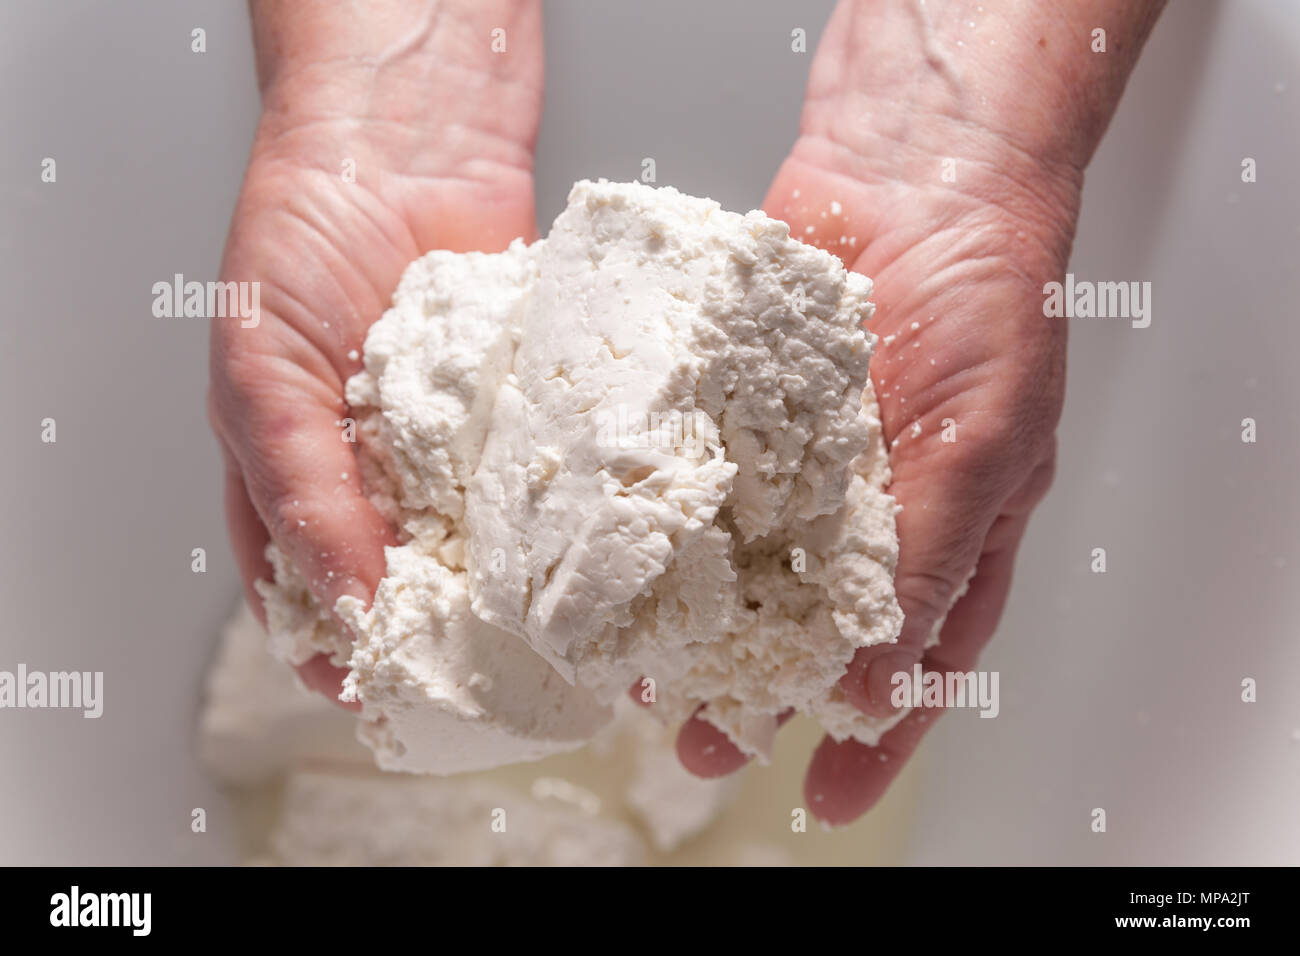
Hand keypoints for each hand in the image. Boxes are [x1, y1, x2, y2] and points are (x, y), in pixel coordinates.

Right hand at [208, 0, 542, 699]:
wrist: (399, 140)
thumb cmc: (297, 242)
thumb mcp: (263, 374)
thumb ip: (298, 489)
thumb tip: (343, 598)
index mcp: (297, 480)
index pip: (317, 596)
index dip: (351, 654)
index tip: (392, 701)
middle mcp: (380, 475)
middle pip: (415, 584)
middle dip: (450, 637)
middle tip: (495, 685)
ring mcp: (454, 449)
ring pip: (487, 544)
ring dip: (516, 589)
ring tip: (556, 636)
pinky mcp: (517, 412)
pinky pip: (541, 477)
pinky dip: (561, 513)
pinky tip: (589, 548)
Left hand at [673, 0, 1162, 823]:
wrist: (916, 175)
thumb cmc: (990, 294)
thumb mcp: (985, 441)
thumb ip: (931, 559)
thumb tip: (879, 679)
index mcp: (950, 533)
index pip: (916, 661)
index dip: (878, 737)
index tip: (828, 792)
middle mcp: (868, 512)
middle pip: (811, 631)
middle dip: (761, 693)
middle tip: (706, 741)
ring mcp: (799, 467)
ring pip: (742, 569)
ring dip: (698, 627)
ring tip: (647, 675)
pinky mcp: (740, 418)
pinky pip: (699, 485)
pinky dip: (664, 527)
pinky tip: (626, 562)